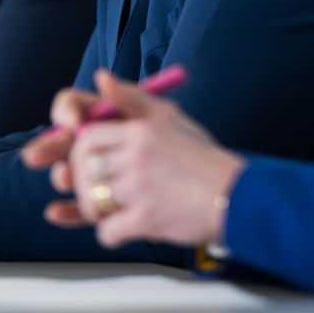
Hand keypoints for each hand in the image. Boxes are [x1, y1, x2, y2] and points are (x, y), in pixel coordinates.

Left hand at [26, 70, 244, 249]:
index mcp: (140, 130)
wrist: (235, 195)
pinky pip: (107, 231)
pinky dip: (112, 234)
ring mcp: (140, 188)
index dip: (78, 153)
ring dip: (95, 211)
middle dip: (80, 185)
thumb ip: (132, 98)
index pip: (86, 136)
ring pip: (91, 201)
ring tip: (112, 211)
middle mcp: (137, 155)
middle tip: (94, 193)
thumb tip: (101, 78)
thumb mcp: (169, 117)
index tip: (85, 164)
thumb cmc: (202, 158)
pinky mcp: (146, 219)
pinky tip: (125, 230)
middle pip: (83, 169)